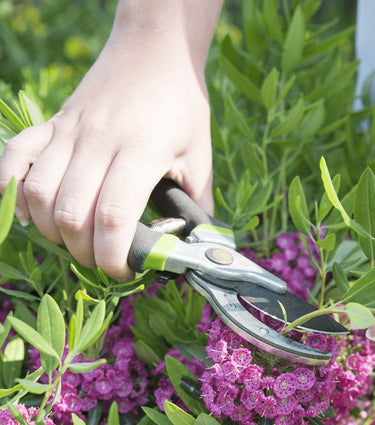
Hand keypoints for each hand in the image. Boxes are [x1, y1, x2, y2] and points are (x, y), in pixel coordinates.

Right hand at [0, 1, 222, 280]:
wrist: (155, 48)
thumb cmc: (181, 104)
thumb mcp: (200, 156)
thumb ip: (198, 205)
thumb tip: (198, 249)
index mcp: (140, 152)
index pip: (112, 217)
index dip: (112, 256)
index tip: (122, 271)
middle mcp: (98, 141)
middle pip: (72, 214)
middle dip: (84, 252)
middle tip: (102, 259)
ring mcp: (69, 130)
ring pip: (39, 192)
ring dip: (51, 229)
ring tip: (74, 239)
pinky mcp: (52, 122)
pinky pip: (16, 157)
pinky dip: (12, 189)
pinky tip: (29, 212)